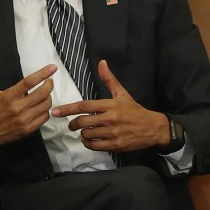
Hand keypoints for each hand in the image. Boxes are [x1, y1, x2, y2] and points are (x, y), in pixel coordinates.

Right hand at [0, 50, 56, 162]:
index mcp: (9, 96)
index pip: (30, 82)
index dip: (43, 73)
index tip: (52, 68)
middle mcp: (18, 108)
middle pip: (43, 93)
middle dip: (49, 85)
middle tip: (48, 81)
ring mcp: (24, 119)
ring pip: (46, 105)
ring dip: (48, 97)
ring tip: (44, 94)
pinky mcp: (28, 129)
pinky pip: (44, 117)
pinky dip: (45, 110)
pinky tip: (40, 107)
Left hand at [51, 60, 169, 152]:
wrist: (153, 128)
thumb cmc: (135, 110)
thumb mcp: (122, 93)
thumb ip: (109, 80)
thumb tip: (101, 63)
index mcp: (110, 105)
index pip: (84, 106)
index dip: (67, 109)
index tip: (56, 111)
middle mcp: (110, 119)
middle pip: (82, 122)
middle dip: (72, 124)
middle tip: (71, 125)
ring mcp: (113, 133)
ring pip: (87, 134)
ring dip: (81, 134)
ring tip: (83, 131)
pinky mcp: (115, 145)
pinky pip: (94, 146)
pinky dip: (88, 143)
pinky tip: (89, 140)